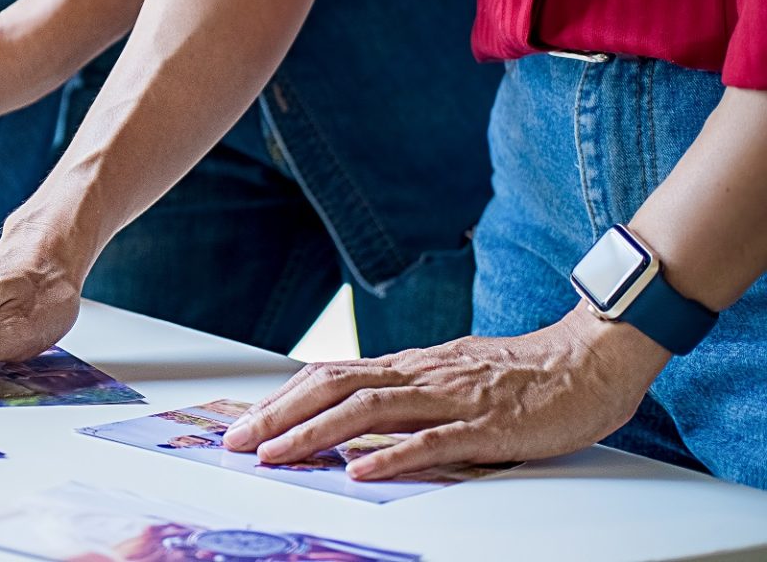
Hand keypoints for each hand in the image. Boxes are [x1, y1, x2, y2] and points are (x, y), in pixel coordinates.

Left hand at [223, 307, 671, 478]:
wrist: (592, 358)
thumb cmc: (526, 374)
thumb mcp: (452, 377)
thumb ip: (408, 392)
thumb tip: (358, 414)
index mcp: (411, 366)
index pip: (330, 376)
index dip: (283, 399)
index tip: (246, 423)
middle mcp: (421, 375)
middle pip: (333, 388)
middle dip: (280, 416)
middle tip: (239, 443)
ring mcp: (451, 398)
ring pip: (369, 410)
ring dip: (316, 434)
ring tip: (277, 456)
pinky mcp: (487, 426)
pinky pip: (433, 441)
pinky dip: (391, 457)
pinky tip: (360, 473)